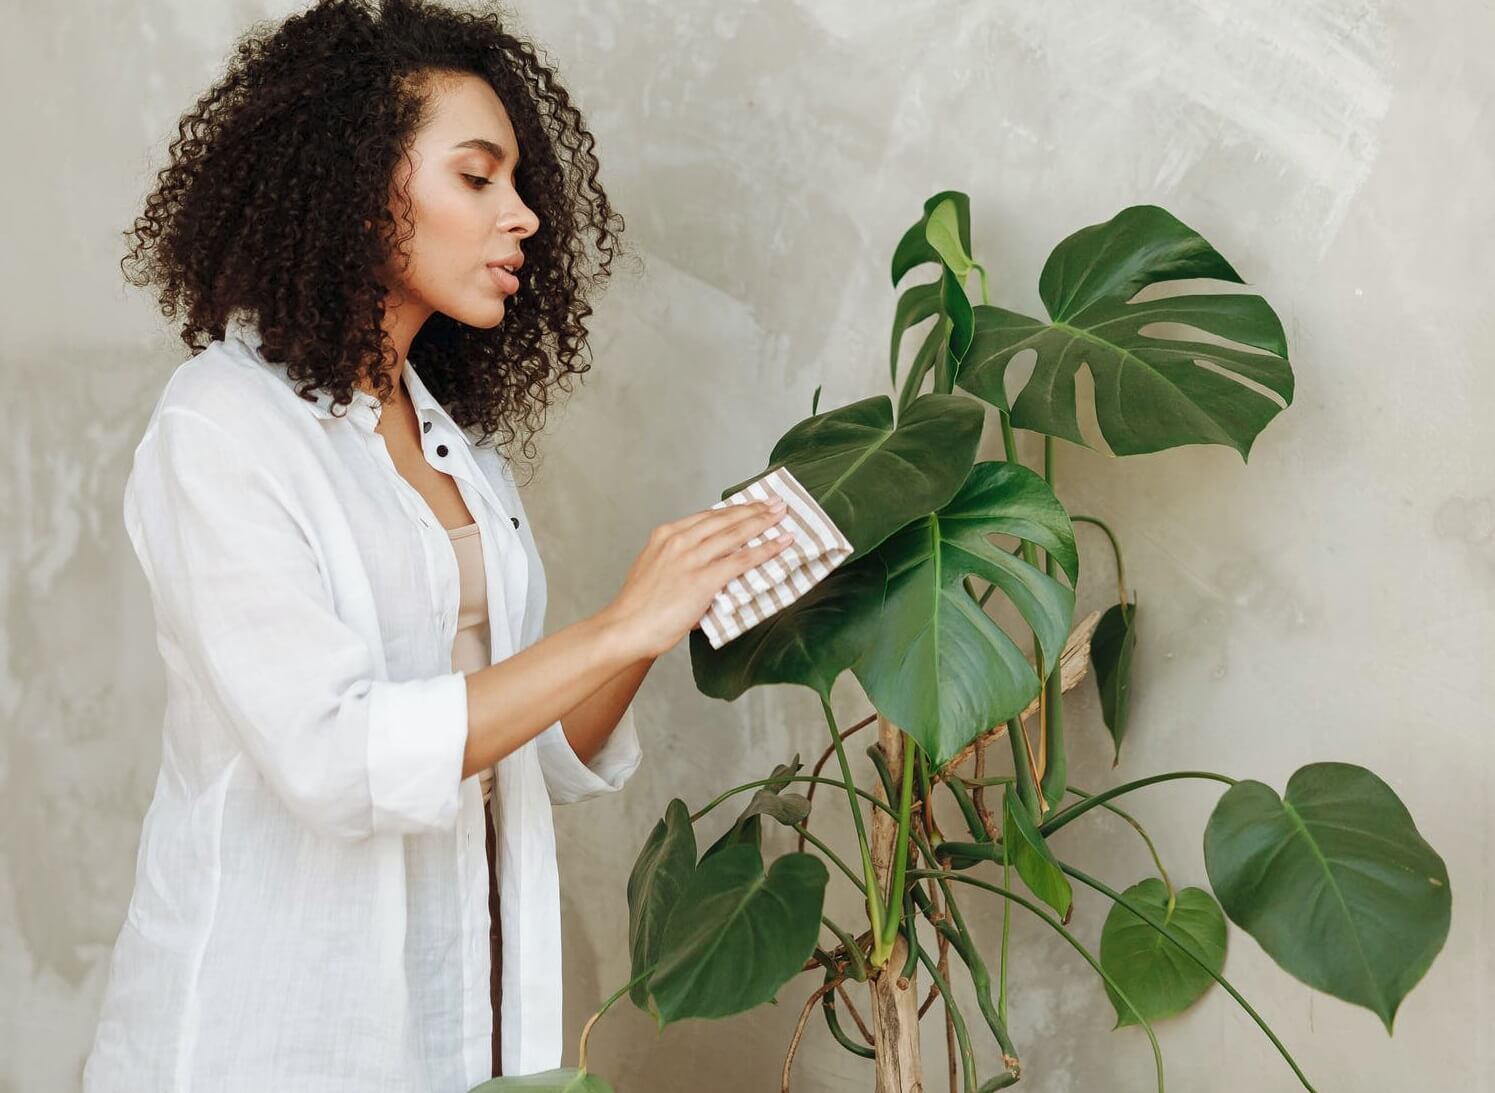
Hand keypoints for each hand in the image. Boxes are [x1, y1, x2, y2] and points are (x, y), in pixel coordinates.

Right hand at [603, 497, 795, 659]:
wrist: (625, 628)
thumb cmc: (639, 608)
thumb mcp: (655, 571)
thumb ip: (679, 564)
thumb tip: (707, 570)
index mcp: (665, 535)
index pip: (708, 516)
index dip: (734, 509)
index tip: (752, 504)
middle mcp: (679, 540)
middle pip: (725, 518)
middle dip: (754, 509)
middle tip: (775, 503)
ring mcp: (691, 558)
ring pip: (736, 533)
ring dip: (763, 522)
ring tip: (782, 516)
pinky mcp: (703, 579)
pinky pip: (741, 560)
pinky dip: (765, 550)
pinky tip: (780, 543)